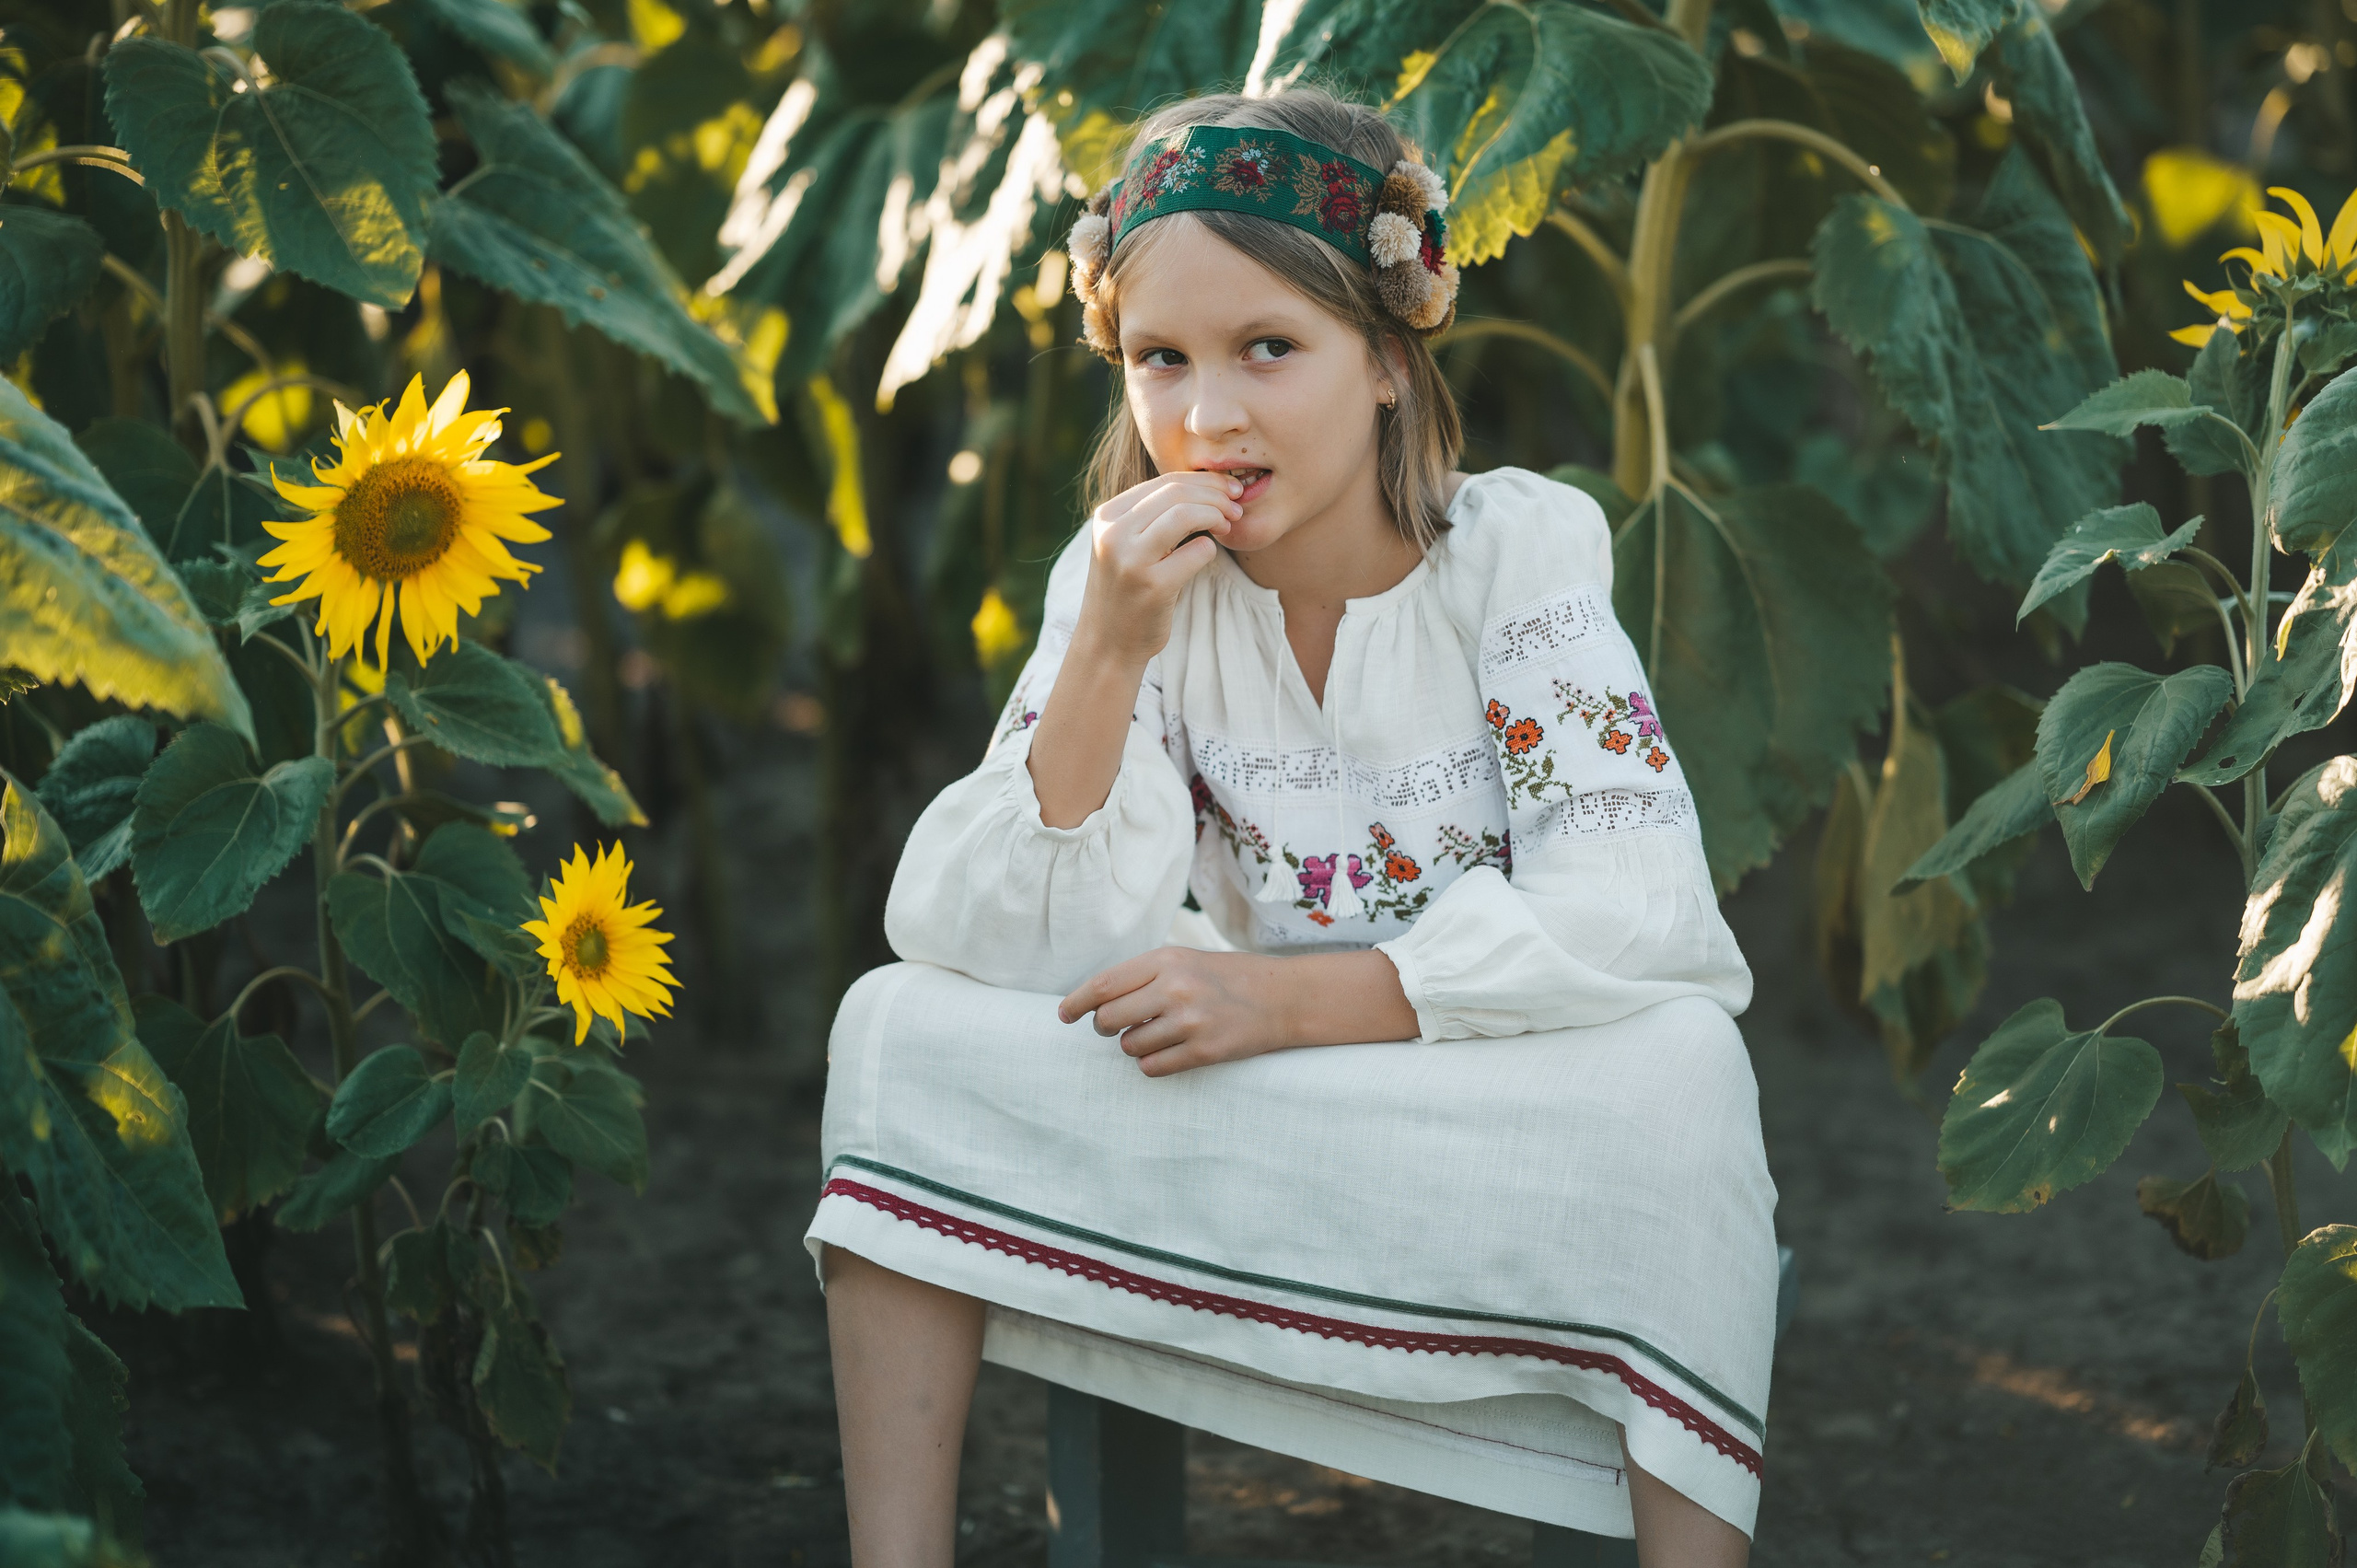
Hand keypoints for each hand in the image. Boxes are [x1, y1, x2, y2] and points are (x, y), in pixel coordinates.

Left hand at [1059, 947, 1289, 1076]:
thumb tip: (1093, 1002)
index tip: (1064, 1015)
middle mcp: (1176, 988)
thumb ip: (1142, 976)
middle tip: (1116, 1027)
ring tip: (1155, 1035)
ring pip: (1129, 1045)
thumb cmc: (1225, 977)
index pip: (1104, 985)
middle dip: (1105, 1028)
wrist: (1282, 997)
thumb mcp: (1184, 960)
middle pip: (1110, 1019)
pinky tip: (1164, 1053)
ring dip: (1133, 1045)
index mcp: (1167, 960)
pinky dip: (1150, 1063)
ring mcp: (1191, 1021)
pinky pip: (1152, 1067)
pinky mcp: (1204, 1051)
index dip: (1078, 1002)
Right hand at [1075, 471, 1242, 666]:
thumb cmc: (1128, 588)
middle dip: (1216, 495)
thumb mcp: (1127, 544)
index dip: (1205, 481)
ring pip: (1185, 514)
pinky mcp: (1152, 587)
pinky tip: (1207, 554)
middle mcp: (1113, 534)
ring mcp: (1131, 561)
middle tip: (1236, 507)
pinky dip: (1210, 548)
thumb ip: (1154, 515)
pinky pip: (1197, 552)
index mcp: (1107, 517)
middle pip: (1177, 493)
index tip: (1229, 490)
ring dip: (1217, 515)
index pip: (1164, 482)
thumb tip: (1209, 487)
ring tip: (1228, 525)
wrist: (1107, 642)